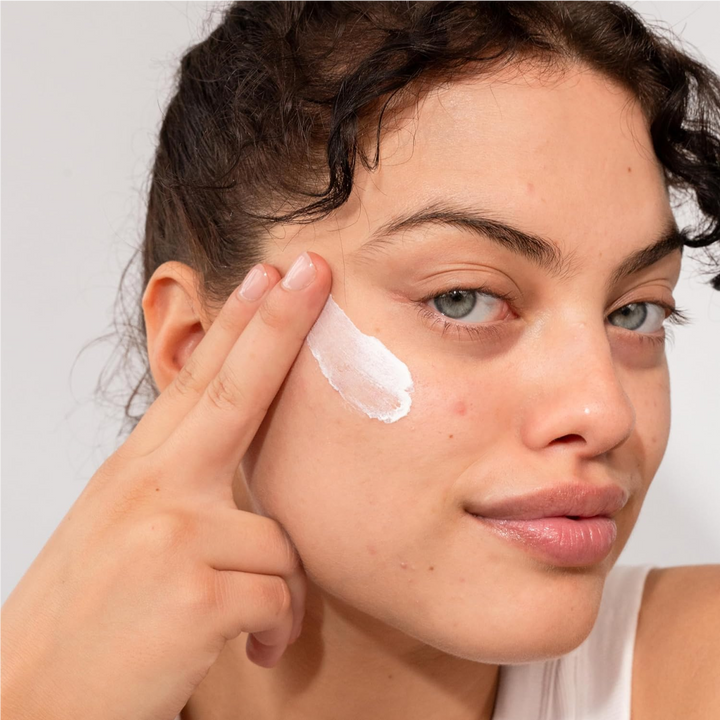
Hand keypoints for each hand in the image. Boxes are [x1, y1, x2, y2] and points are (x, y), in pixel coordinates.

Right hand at [0, 252, 330, 719]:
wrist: (28, 706)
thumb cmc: (88, 618)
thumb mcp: (122, 530)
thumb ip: (180, 487)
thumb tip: (240, 467)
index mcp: (135, 472)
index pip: (198, 383)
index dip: (238, 325)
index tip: (271, 278)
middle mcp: (150, 490)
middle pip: (235, 391)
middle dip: (280, 323)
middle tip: (314, 268)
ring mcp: (170, 537)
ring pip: (282, 541)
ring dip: (276, 591)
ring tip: (246, 625)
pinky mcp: (195, 595)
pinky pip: (281, 598)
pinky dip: (275, 631)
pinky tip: (247, 652)